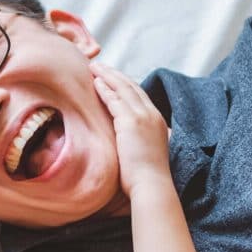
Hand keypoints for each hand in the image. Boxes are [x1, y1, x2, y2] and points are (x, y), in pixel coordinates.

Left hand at [91, 63, 170, 197]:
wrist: (151, 185)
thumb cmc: (146, 177)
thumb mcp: (146, 153)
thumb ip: (139, 141)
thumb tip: (130, 143)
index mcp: (157, 121)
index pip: (140, 96)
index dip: (125, 84)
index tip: (112, 77)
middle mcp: (152, 114)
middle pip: (132, 87)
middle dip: (115, 74)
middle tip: (101, 66)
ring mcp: (142, 117)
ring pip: (123, 89)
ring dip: (107, 76)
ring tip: (94, 67)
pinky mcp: (130, 122)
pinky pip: (115, 100)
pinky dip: (105, 89)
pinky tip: (95, 82)